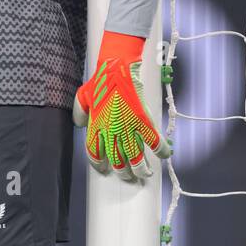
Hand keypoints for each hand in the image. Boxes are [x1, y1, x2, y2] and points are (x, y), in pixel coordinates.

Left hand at [72, 30, 170, 181]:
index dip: (99, 164)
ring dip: (141, 169)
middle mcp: (112, 131)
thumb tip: (81, 125)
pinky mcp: (143, 120)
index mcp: (96, 127)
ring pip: (136, 156)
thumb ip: (80, 113)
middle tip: (128, 177)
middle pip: (117, 160)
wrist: (117, 68)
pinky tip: (165, 156)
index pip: (95, 153)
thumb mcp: (82, 97)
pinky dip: (162, 150)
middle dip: (123, 172)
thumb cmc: (100, 81)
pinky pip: (154, 140)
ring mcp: (128, 126)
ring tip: (145, 174)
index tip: (104, 169)